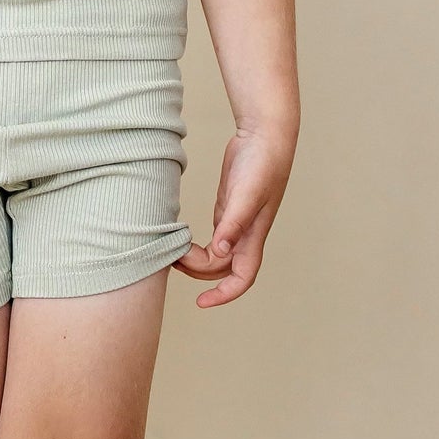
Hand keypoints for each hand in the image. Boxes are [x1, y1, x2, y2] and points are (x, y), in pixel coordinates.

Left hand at [174, 124, 293, 307]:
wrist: (265, 136)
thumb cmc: (262, 163)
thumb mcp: (247, 193)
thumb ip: (234, 222)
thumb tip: (220, 251)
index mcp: (254, 235)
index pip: (242, 277)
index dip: (224, 295)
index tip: (200, 302)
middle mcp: (246, 234)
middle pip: (223, 270)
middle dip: (199, 273)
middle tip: (174, 259)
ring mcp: (236, 223)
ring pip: (217, 256)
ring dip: (197, 261)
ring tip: (174, 252)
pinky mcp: (227, 210)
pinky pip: (213, 239)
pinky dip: (198, 246)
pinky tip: (182, 240)